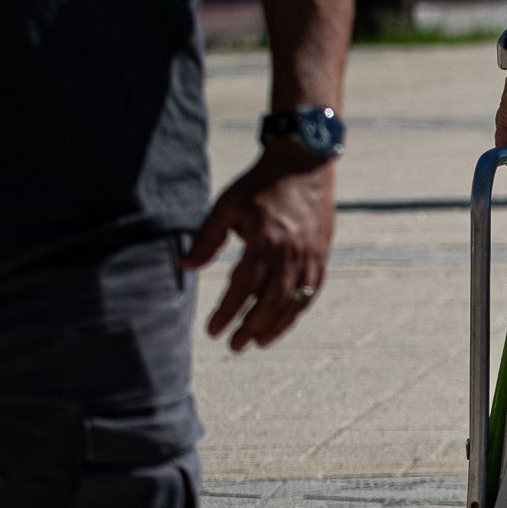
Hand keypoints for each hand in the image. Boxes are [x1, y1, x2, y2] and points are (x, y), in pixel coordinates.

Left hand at [187, 144, 336, 352]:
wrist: (305, 162)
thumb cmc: (261, 183)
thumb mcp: (227, 205)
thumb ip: (206, 238)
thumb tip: (184, 267)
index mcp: (265, 239)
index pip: (243, 286)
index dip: (227, 311)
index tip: (212, 330)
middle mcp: (291, 251)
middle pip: (271, 300)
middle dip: (251, 326)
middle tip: (234, 345)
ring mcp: (310, 254)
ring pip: (295, 299)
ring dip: (276, 324)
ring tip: (258, 342)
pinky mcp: (322, 253)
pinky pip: (313, 290)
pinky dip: (298, 309)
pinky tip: (285, 320)